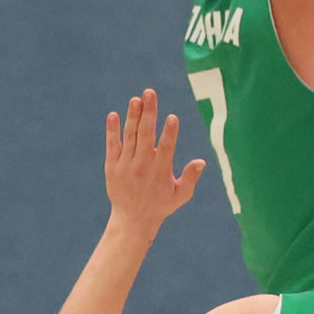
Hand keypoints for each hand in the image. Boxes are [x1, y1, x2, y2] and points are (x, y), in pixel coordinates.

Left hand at [102, 90, 203, 232]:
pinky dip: (112, 131)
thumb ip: (190, 177)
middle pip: (146, 134)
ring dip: (132, 116)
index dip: (170, 132)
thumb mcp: (180, 195)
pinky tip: (114, 115)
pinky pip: (112, 145)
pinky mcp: (112, 166)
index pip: (166, 147)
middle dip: (149, 112)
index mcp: (161, 170)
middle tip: (150, 93)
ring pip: (130, 136)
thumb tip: (201, 161)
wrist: (132, 220)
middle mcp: (142, 165)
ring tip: (136, 99)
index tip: (172, 117)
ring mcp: (126, 165)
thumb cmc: (160, 205)